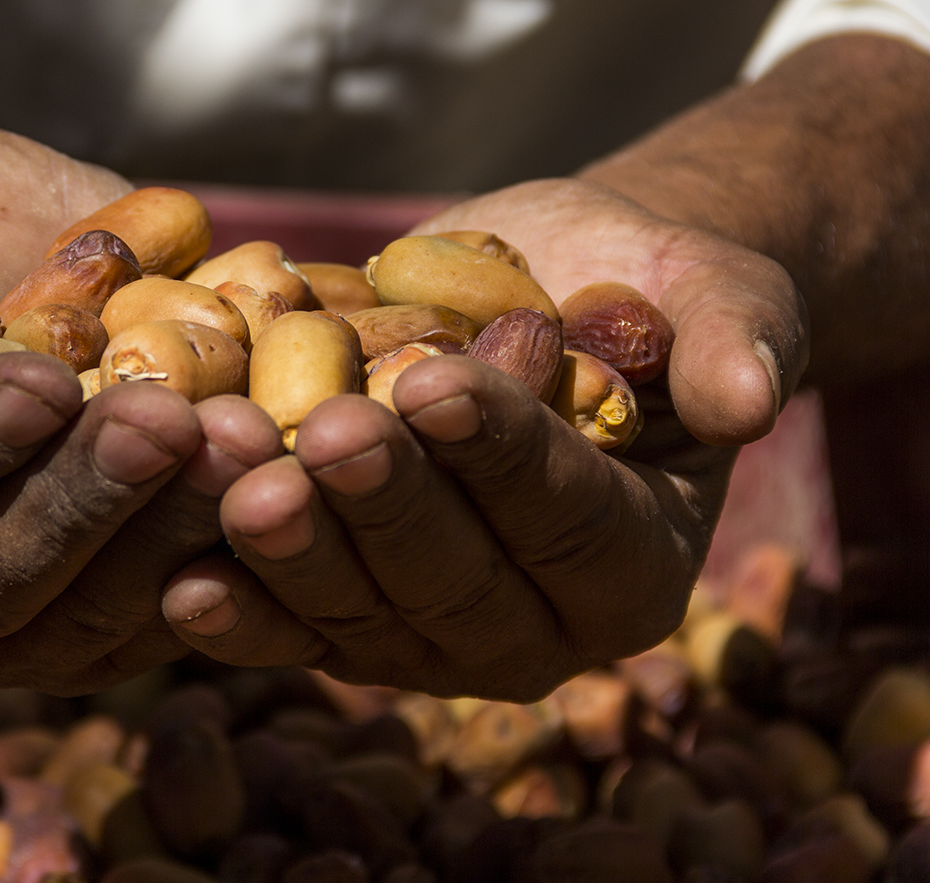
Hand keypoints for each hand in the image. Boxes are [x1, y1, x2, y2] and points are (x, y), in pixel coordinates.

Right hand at [0, 129, 281, 691]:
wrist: (15, 254)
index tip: (39, 378)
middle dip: (87, 500)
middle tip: (169, 419)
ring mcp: (25, 623)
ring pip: (97, 612)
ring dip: (177, 534)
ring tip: (252, 444)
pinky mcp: (122, 621)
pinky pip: (182, 612)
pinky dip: (242, 556)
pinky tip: (296, 484)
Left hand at [160, 179, 807, 700]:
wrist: (544, 296)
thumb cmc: (642, 292)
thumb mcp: (718, 293)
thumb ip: (741, 338)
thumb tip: (751, 396)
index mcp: (638, 563)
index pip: (571, 516)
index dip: (506, 455)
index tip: (436, 381)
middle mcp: (536, 626)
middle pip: (456, 583)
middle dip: (385, 509)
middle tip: (322, 438)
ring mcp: (433, 636)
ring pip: (361, 613)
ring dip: (292, 553)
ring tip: (232, 478)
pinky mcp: (349, 614)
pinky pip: (290, 625)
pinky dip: (236, 605)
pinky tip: (179, 572)